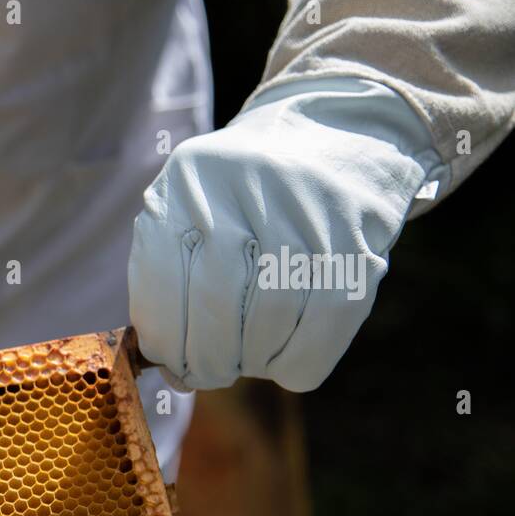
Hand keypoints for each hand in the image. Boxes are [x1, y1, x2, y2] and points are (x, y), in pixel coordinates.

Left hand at [129, 77, 440, 391]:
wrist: (339, 137)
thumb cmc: (248, 200)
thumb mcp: (193, 213)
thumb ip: (170, 285)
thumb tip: (174, 377)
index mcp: (185, 181)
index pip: (158, 284)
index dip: (163, 342)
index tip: (173, 362)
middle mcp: (242, 190)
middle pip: (213, 307)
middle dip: (207, 361)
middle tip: (213, 371)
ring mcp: (305, 216)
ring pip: (266, 328)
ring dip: (253, 363)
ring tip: (250, 357)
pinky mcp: (356, 247)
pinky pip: (319, 336)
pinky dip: (295, 364)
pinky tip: (286, 354)